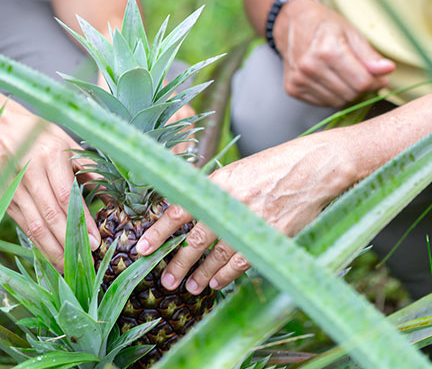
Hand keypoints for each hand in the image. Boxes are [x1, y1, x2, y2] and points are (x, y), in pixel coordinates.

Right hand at [0, 100, 99, 270]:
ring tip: (72, 267)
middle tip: (87, 261)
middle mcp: (30, 173)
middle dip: (70, 242)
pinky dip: (40, 245)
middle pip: (50, 215)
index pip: (66, 195)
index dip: (81, 221)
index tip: (96, 241)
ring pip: (35, 227)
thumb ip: (88, 169)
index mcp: (49, 155)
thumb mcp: (68, 143)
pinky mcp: (6, 201)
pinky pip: (25, 228)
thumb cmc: (41, 135)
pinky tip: (54, 257)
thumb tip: (111, 194)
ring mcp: (15, 189)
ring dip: (54, 250)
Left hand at [136, 128, 355, 292]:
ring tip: (189, 287)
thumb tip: (188, 212)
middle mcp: (231, 202)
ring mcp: (252, 221)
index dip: (158, 231)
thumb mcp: (237, 172)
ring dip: (202, 274)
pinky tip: (218, 282)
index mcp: (218, 183)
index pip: (179, 209)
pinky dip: (228, 274)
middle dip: (178, 262)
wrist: (312, 168)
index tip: (142, 247)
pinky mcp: (272, 236)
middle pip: (196, 239)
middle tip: (164, 281)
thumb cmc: (272, 167)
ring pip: (218, 256)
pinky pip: (243, 261)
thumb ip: (214, 192)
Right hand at [275, 0, 394, 106]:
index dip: (376, 81)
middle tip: (359, 72)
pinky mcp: (292, 88)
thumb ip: (369, 55)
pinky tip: (328, 78)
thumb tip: (388, 70)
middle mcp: (310, 66)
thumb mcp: (351, 33)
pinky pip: (323, 103)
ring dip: (346, 92)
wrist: (292, 22)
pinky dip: (331, 94)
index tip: (379, 76)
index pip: (362, 82)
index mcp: (327, 49)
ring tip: (342, 73)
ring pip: (338, 102)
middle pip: (351, 94)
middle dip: (361, 87)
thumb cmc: (324, 25)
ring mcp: (299, 78)